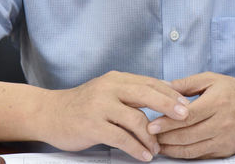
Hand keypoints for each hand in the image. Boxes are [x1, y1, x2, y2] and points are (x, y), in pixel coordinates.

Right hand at [40, 71, 189, 161]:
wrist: (49, 113)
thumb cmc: (82, 105)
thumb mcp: (106, 91)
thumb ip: (129, 94)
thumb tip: (162, 98)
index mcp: (116, 79)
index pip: (149, 82)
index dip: (169, 92)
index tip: (185, 103)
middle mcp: (109, 88)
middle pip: (146, 94)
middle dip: (169, 106)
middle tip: (185, 117)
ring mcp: (100, 106)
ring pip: (136, 119)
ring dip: (151, 137)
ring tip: (157, 149)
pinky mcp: (92, 125)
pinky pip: (121, 138)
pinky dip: (136, 148)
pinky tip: (144, 156)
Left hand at [147, 72, 234, 158]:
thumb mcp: (213, 80)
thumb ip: (187, 84)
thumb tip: (163, 86)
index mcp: (218, 102)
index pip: (188, 116)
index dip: (167, 122)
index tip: (151, 124)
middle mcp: (222, 123)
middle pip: (187, 135)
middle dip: (164, 137)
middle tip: (147, 135)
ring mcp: (224, 139)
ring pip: (192, 149)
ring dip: (171, 149)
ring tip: (155, 144)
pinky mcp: (225, 151)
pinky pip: (200, 155)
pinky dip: (184, 155)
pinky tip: (172, 150)